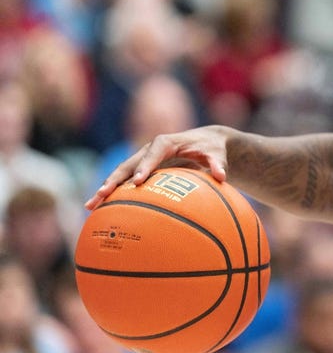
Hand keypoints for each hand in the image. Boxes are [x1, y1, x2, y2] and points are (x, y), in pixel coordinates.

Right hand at [85, 127, 230, 210]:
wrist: (205, 141)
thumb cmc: (211, 149)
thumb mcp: (217, 154)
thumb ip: (218, 164)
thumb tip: (222, 176)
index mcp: (166, 143)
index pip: (153, 153)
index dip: (145, 166)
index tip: (138, 181)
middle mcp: (149, 150)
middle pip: (128, 164)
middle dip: (115, 179)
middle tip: (103, 194)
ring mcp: (142, 160)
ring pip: (120, 174)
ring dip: (105, 189)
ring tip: (90, 206)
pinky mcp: (140, 169)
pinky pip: (123, 182)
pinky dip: (111, 194)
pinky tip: (98, 211)